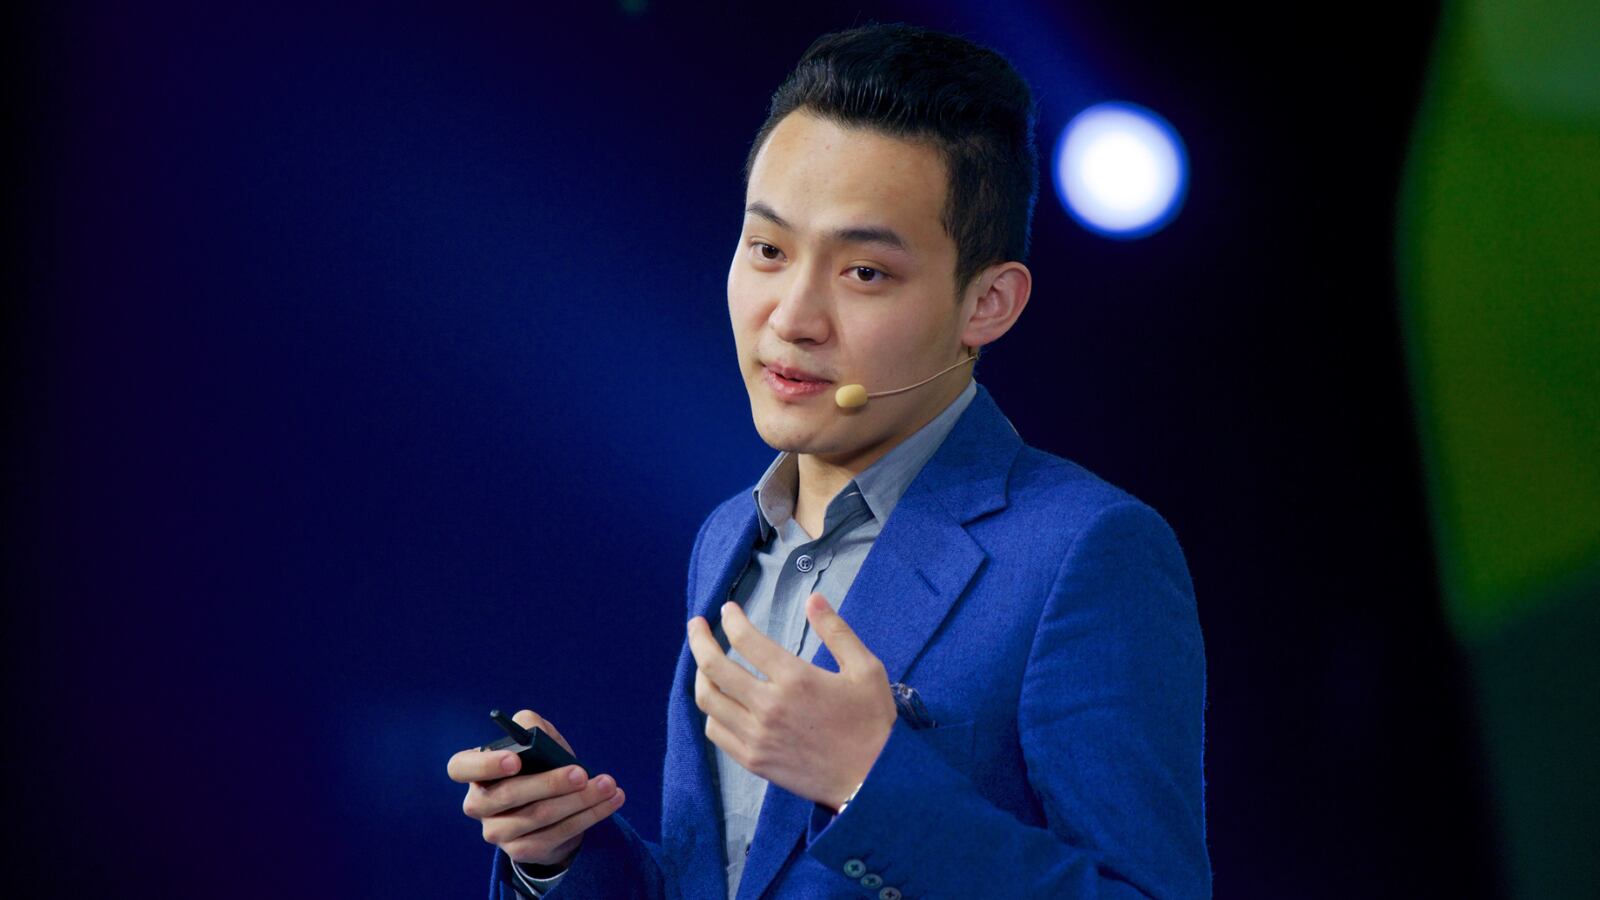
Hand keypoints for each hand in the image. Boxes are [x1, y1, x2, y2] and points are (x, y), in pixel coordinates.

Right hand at [447, 709, 624, 866]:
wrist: (555, 809)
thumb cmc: (541, 767)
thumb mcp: (539, 744)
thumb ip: (533, 729)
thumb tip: (529, 725)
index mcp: (475, 772)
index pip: (460, 767)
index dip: (485, 764)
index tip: (515, 760)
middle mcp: (479, 804)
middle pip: (507, 796)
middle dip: (549, 783)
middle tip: (581, 773)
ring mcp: (497, 832)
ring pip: (537, 816)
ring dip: (578, 800)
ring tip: (607, 784)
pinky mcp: (521, 851)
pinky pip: (556, 834)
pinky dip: (588, 816)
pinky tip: (610, 801)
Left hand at [687, 592, 895, 809]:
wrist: (872, 780)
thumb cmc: (871, 722)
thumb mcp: (865, 669)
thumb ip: (836, 631)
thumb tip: (814, 598)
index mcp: (795, 679)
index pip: (745, 640)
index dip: (731, 619)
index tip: (728, 610)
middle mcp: (769, 706)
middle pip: (713, 666)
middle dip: (699, 639)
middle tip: (697, 626)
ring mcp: (757, 736)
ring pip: (707, 700)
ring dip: (701, 675)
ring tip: (705, 663)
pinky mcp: (753, 760)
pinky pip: (715, 731)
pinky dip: (711, 711)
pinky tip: (720, 701)